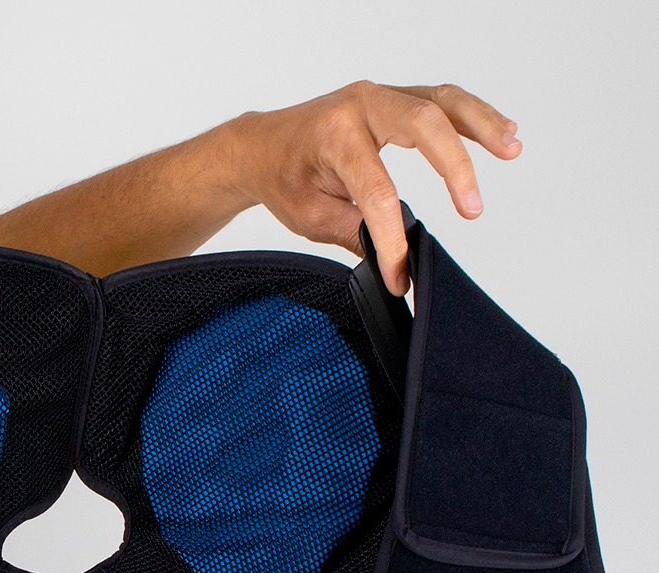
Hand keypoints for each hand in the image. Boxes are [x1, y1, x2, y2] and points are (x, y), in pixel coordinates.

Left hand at [229, 81, 522, 295]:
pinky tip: (501, 133)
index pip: (376, 189)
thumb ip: (352, 231)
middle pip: (423, 125)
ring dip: (480, 126)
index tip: (401, 272)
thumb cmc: (282, 178)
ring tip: (511, 150)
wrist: (263, 148)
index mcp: (334, 136)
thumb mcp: (308, 216)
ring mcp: (380, 98)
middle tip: (472, 210)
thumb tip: (392, 254)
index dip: (392, 237)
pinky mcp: (393, 101)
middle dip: (455, 167)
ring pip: (441, 102)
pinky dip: (472, 116)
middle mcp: (360, 106)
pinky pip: (441, 101)